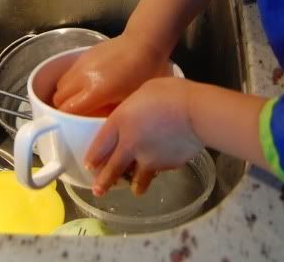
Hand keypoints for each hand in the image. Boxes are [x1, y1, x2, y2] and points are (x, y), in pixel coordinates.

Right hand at [52, 33, 171, 114]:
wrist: (144, 43)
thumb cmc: (145, 75)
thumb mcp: (130, 100)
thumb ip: (109, 113)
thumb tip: (96, 123)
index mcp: (95, 91)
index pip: (66, 109)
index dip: (66, 120)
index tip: (72, 126)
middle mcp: (82, 77)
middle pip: (58, 98)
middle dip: (63, 108)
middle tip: (75, 114)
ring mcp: (81, 64)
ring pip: (60, 84)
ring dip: (65, 95)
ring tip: (79, 99)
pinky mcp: (83, 55)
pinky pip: (68, 73)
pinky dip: (70, 82)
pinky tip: (85, 84)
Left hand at [85, 77, 203, 195]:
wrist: (194, 112)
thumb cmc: (169, 93)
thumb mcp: (142, 92)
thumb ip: (132, 108)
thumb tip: (134, 113)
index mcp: (119, 122)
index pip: (99, 145)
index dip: (93, 157)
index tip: (89, 165)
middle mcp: (128, 144)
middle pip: (111, 168)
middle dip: (103, 181)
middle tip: (98, 190)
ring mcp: (146, 158)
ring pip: (134, 177)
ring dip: (133, 184)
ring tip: (134, 189)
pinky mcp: (164, 166)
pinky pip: (157, 172)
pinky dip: (156, 173)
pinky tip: (160, 171)